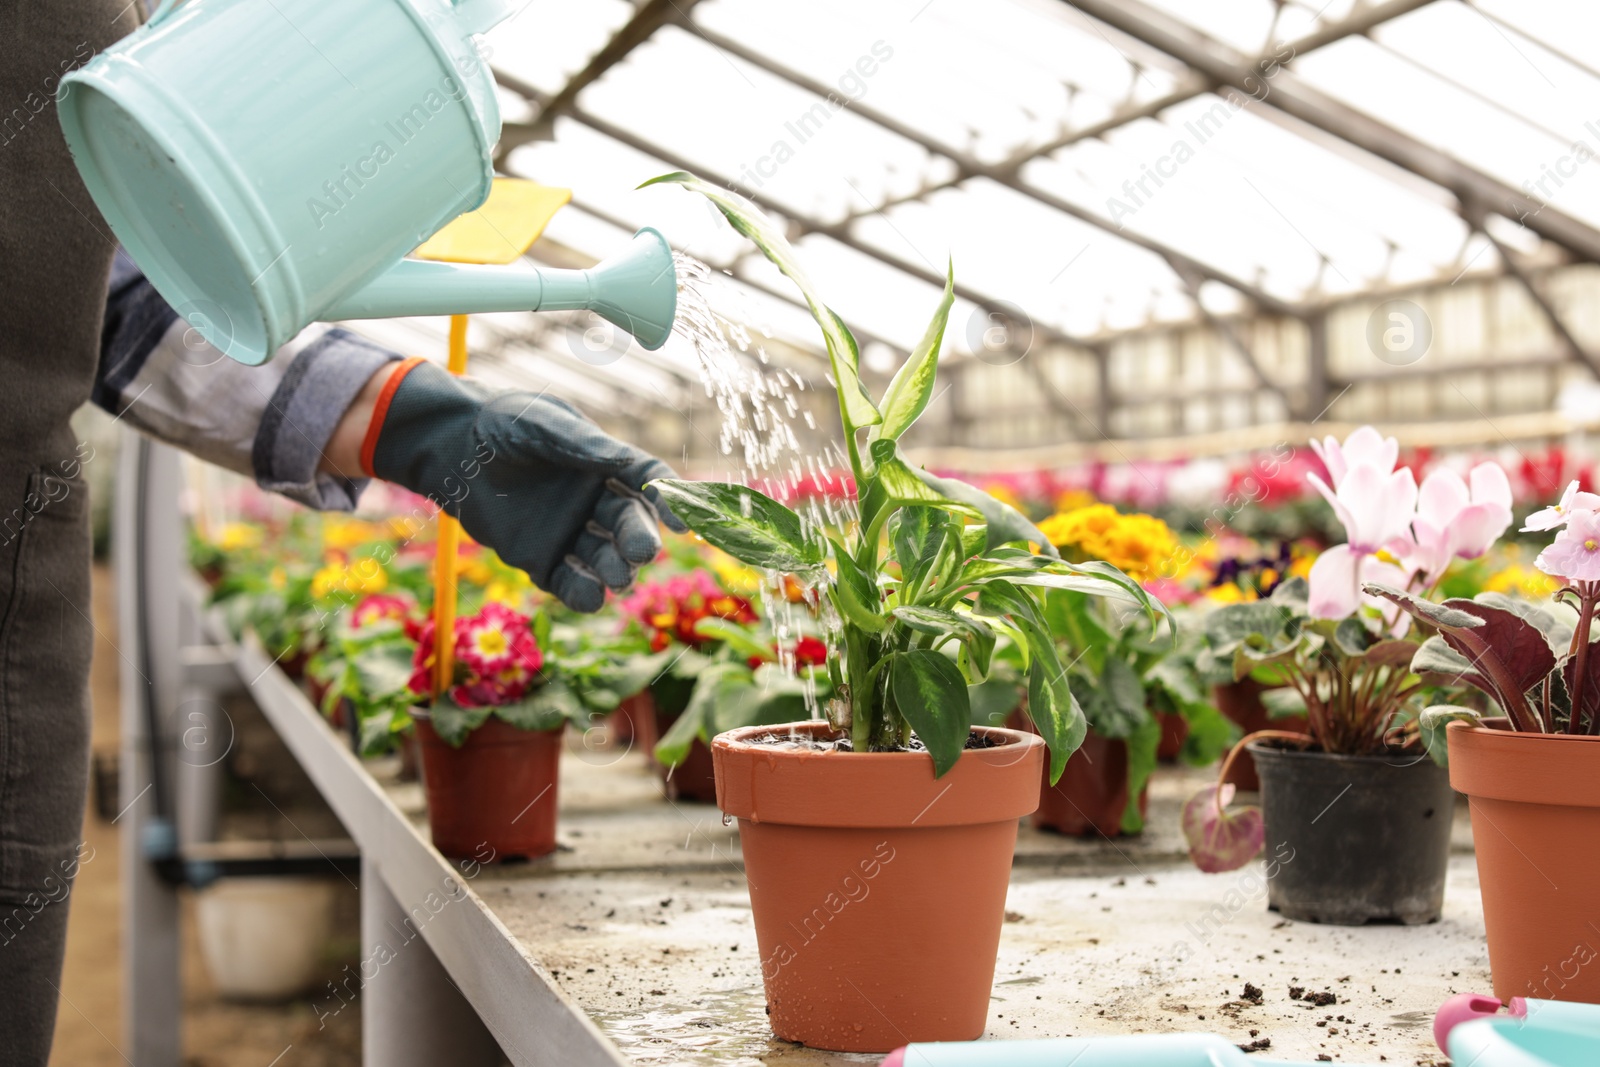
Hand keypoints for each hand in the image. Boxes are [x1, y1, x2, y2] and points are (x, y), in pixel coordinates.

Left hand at [357, 359, 685, 610]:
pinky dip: (585, 595)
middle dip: (640, 542)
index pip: (646, 483)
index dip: (667, 501)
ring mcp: (569, 533)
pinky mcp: (541, 560)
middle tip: (641, 554)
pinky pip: (570, 584)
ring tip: (618, 578)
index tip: (680, 520)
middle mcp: (594, 502)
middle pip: (630, 527)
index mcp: (604, 464)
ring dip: (617, 571)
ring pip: (605, 560)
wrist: (450, 449)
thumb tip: (629, 462)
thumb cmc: (500, 424)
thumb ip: (582, 444)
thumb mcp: (541, 424)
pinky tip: (592, 596)